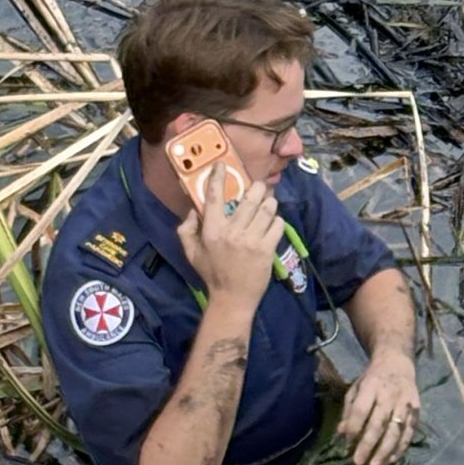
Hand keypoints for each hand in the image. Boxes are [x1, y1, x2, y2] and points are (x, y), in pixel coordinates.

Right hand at [177, 166, 283, 310]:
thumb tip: (193, 210)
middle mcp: (232, 232)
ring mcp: (251, 240)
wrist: (232, 298)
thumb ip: (186, 230)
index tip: (222, 165)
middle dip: (257, 188)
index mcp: (212, 231)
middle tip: (259, 187)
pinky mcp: (266, 249)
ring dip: (270, 202)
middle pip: (249, 199)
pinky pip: (277, 225)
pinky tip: (273, 223)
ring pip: (266, 209)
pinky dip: (277, 220)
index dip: (218, 178)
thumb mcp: (191, 253)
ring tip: (269, 202)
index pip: (214, 197)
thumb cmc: (212, 274)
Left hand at [339, 348, 418, 464]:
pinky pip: (410, 432)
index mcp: (371, 387)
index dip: (354, 427)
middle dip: (368, 444)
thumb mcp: (356, 388)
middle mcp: (389, 395)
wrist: (397, 362)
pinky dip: (401, 447)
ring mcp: (405, 403)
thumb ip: (349, 409)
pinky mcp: (416, 410)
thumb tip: (342, 432)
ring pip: (396, 430)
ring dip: (385, 450)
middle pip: (379, 423)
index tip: (347, 442)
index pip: (361, 409)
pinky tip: (392, 459)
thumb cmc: (372, 378)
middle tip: (358, 462)